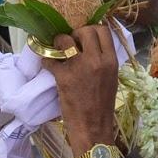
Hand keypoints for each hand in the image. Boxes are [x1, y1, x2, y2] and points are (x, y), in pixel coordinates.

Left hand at [45, 24, 120, 151]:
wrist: (93, 128)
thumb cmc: (102, 106)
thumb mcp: (110, 78)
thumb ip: (102, 61)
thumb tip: (90, 47)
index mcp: (111, 61)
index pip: (103, 30)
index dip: (91, 29)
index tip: (84, 37)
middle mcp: (97, 60)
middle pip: (85, 30)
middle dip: (75, 33)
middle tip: (71, 44)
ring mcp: (80, 67)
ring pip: (65, 39)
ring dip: (58, 42)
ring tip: (57, 51)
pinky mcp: (63, 77)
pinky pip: (50, 59)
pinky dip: (46, 60)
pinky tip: (48, 65)